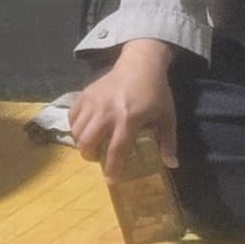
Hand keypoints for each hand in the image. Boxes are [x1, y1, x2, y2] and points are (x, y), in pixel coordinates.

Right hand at [68, 45, 176, 178]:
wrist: (141, 63)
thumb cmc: (156, 92)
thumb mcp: (167, 117)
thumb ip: (168, 142)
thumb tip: (172, 165)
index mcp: (128, 119)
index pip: (115, 150)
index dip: (112, 168)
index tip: (112, 180)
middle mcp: (107, 112)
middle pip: (87, 143)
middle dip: (91, 156)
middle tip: (99, 158)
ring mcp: (93, 102)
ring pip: (77, 131)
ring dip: (82, 143)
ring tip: (92, 145)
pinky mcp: (85, 94)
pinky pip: (72, 116)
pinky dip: (75, 127)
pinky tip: (84, 129)